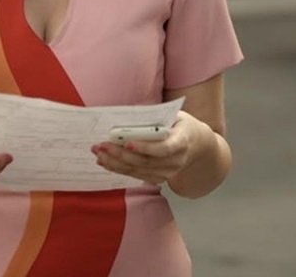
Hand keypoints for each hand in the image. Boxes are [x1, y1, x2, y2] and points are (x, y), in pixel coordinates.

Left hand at [91, 112, 211, 186]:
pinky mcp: (158, 179)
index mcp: (182, 142)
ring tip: (98, 153)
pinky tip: (106, 162)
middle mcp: (176, 161)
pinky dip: (119, 169)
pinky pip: (136, 175)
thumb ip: (156, 118)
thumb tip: (127, 118)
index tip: (127, 142)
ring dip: (115, 163)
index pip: (164, 148)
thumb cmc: (181, 126)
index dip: (146, 147)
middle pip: (145, 161)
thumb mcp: (175, 116)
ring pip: (138, 170)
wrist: (197, 145)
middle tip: (102, 145)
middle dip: (120, 154)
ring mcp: (168, 173)